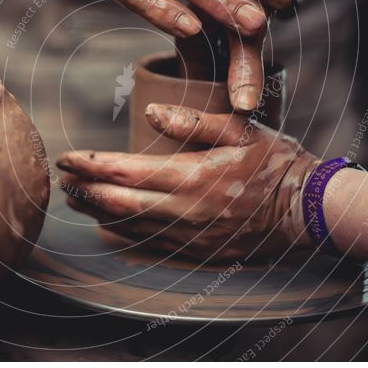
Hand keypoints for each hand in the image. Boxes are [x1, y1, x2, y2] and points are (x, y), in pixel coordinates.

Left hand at [57, 103, 319, 260]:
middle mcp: (183, 211)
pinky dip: (121, 232)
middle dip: (83, 191)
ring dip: (96, 213)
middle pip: (115, 203)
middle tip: (61, 180)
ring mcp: (188, 237)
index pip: (123, 171)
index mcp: (191, 176)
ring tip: (76, 198)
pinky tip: (108, 222)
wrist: (306, 210)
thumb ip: (192, 121)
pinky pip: (148, 245)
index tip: (65, 158)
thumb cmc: (275, 163)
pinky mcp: (195, 252)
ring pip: (127, 228)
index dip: (88, 165)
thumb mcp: (239, 129)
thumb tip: (149, 114)